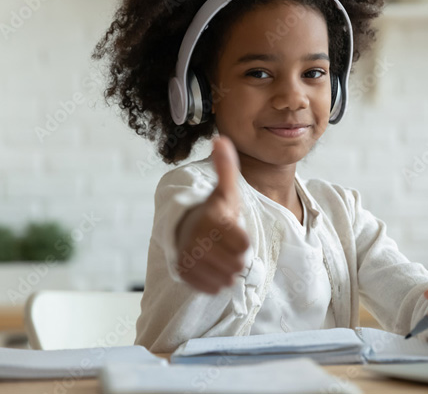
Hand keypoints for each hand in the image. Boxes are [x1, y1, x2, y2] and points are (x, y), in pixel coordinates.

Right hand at [174, 135, 250, 293]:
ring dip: (227, 270)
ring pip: (227, 279)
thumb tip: (220, 139)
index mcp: (211, 219)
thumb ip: (226, 167)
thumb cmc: (212, 211)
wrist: (183, 229)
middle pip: (238, 265)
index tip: (233, 231)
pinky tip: (210, 266)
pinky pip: (213, 288)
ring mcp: (189, 258)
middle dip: (236, 257)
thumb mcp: (224, 190)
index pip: (244, 246)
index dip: (243, 242)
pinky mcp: (184, 274)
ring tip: (219, 255)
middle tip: (226, 245)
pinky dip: (215, 281)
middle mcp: (197, 240)